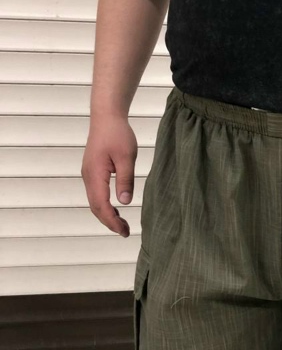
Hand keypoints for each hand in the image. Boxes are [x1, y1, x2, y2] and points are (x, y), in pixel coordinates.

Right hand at [81, 115, 136, 236]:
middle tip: (125, 232)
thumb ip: (125, 180)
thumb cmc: (118, 134)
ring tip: (122, 225)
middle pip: (95, 207)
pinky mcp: (92, 172)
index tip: (124, 231)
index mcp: (95, 174)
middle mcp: (88, 177)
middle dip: (109, 222)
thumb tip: (124, 202)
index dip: (112, 221)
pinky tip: (116, 210)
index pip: (101, 205)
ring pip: (94, 202)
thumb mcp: (127, 157)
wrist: (106, 117)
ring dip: (106, 216)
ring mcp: (88, 175)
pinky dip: (104, 207)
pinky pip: (95, 195)